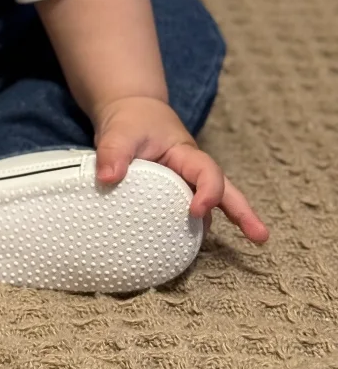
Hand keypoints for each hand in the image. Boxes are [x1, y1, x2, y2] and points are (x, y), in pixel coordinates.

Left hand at [93, 96, 268, 243]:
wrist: (130, 112)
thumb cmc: (130, 121)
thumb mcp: (119, 132)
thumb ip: (113, 153)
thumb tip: (107, 178)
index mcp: (186, 154)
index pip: (207, 172)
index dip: (208, 192)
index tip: (194, 211)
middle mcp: (191, 172)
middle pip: (225, 192)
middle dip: (243, 214)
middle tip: (261, 238)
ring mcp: (185, 184)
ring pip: (210, 207)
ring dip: (222, 228)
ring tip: (239, 256)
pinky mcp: (173, 195)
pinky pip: (186, 213)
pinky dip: (191, 231)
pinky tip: (186, 251)